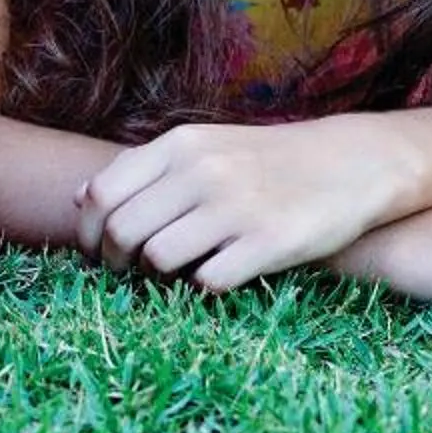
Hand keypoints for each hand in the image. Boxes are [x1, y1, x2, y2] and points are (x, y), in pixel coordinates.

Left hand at [75, 118, 419, 290]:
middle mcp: (203, 172)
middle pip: (124, 232)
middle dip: (115, 262)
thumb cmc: (264, 160)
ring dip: (157, 276)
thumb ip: (143, 168)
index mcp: (180, 145)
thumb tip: (81, 197)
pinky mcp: (269, 243)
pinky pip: (207, 282)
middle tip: (127, 273)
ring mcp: (236, 207)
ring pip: (159, 259)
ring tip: (172, 272)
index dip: (89, 233)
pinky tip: (215, 275)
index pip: (102, 195)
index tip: (97, 251)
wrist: (350, 162)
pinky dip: (202, 287)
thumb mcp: (203, 146)